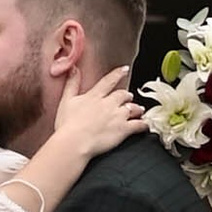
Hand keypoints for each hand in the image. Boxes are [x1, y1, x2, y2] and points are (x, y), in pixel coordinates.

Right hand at [46, 61, 139, 180]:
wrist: (74, 142)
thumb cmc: (68, 125)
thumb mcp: (66, 100)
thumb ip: (72, 84)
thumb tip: (73, 69)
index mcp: (95, 96)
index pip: (109, 81)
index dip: (118, 74)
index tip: (124, 69)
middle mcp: (108, 103)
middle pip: (123, 95)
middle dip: (127, 95)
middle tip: (129, 97)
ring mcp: (118, 116)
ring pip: (133, 108)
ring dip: (136, 108)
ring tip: (139, 110)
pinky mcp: (123, 129)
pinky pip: (139, 125)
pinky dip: (143, 124)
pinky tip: (145, 125)